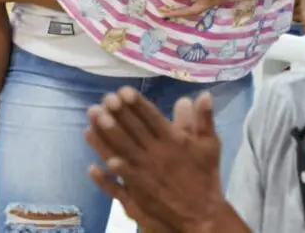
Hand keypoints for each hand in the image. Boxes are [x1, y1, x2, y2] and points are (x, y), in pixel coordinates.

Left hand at [85, 88, 228, 232]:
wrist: (203, 213)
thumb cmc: (206, 176)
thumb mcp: (211, 145)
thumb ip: (205, 119)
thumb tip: (203, 94)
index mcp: (174, 141)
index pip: (152, 118)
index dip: (137, 104)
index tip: (123, 90)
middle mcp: (158, 154)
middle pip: (135, 130)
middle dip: (118, 113)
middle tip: (104, 99)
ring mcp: (148, 173)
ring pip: (124, 150)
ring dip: (108, 134)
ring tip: (94, 118)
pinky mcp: (141, 192)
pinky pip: (121, 181)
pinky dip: (108, 175)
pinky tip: (93, 165)